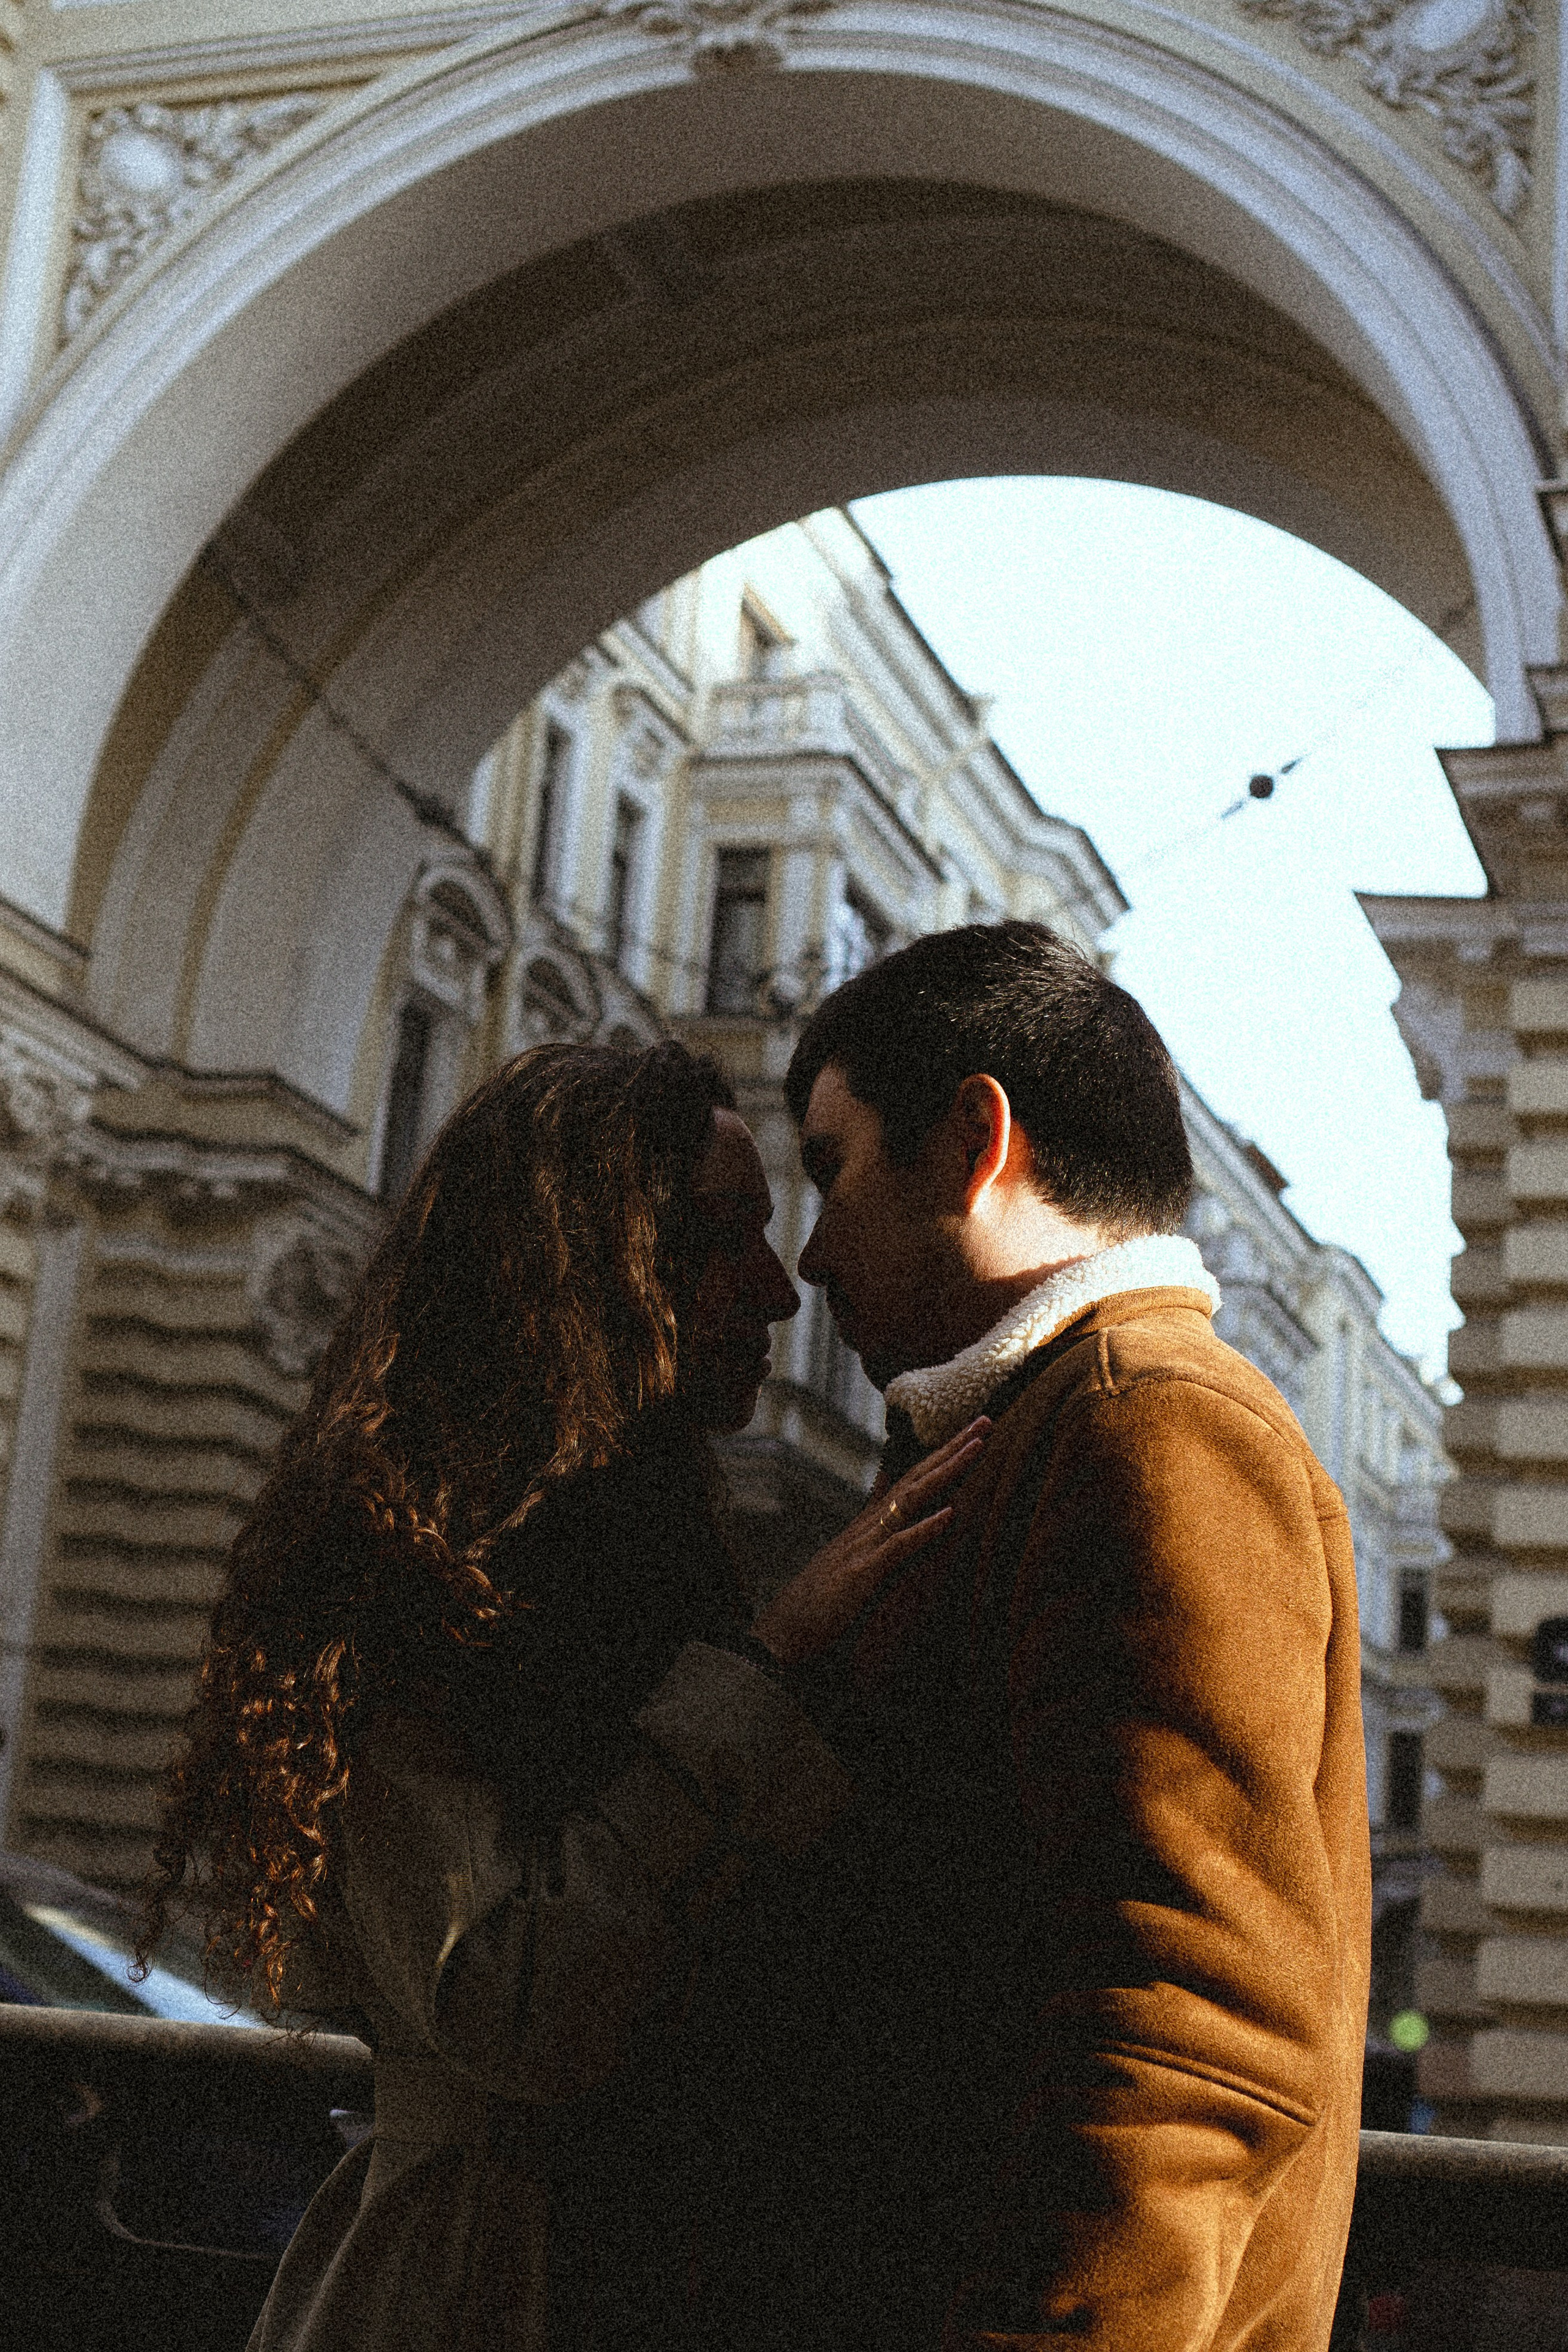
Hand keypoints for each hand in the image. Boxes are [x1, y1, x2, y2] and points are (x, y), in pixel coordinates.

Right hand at [752, 1418, 990, 1666]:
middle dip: (952, 1448)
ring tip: (975, 1448)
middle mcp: (870, 1525)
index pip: (912, 1477)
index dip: (942, 1453)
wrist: (783, 1631)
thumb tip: (886, 1481)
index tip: (972, 1430)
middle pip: (916, 1477)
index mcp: (871, 1522)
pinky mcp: (863, 1574)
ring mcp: (865, 1546)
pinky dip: (924, 1529)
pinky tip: (949, 1515)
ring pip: (910, 1499)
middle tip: (985, 1420)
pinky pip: (898, 1547)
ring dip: (945, 1472)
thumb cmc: (817, 1598)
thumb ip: (871, 1515)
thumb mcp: (850, 1549)